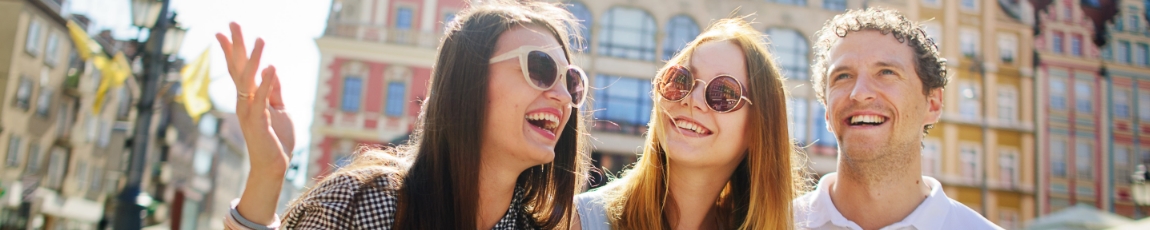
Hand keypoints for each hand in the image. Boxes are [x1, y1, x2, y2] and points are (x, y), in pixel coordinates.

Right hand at [216, 22, 294, 172]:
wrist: (274, 164)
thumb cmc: (276, 138)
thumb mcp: (279, 108)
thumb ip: (275, 91)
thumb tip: (272, 70)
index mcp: (248, 97)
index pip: (238, 69)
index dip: (232, 50)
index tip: (223, 31)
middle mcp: (244, 101)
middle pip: (238, 68)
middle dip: (236, 45)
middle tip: (232, 23)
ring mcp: (248, 111)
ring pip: (248, 80)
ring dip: (254, 58)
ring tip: (260, 39)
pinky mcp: (258, 121)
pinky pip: (262, 98)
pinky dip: (267, 82)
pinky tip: (271, 67)